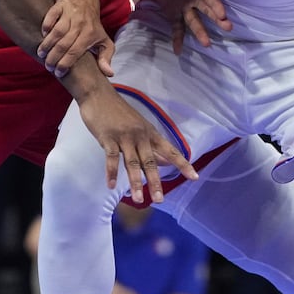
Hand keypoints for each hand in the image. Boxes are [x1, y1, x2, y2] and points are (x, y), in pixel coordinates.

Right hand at [38, 0, 114, 77]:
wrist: (86, 3)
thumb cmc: (93, 28)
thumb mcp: (104, 43)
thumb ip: (105, 59)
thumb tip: (109, 74)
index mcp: (90, 35)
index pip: (75, 52)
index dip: (65, 64)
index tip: (59, 73)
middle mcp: (80, 24)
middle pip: (64, 43)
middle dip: (54, 57)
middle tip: (48, 67)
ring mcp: (70, 14)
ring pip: (56, 31)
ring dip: (47, 44)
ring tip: (41, 55)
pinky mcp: (60, 6)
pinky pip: (51, 15)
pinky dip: (46, 25)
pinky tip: (42, 35)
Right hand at [78, 87, 196, 204]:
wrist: (98, 94)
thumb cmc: (118, 112)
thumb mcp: (140, 126)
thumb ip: (151, 145)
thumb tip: (166, 162)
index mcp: (150, 133)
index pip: (170, 150)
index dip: (183, 164)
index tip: (194, 177)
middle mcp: (140, 135)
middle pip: (151, 161)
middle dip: (155, 182)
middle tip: (160, 199)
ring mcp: (124, 136)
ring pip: (132, 163)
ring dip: (135, 182)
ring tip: (139, 199)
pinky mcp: (108, 137)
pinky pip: (111, 158)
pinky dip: (111, 173)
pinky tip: (110, 186)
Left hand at [145, 0, 231, 51]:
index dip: (215, 4)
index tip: (223, 13)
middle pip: (207, 9)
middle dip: (218, 18)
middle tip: (227, 27)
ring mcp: (185, 8)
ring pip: (194, 21)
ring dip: (201, 32)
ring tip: (207, 44)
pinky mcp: (174, 14)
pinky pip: (177, 28)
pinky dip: (178, 39)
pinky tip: (178, 51)